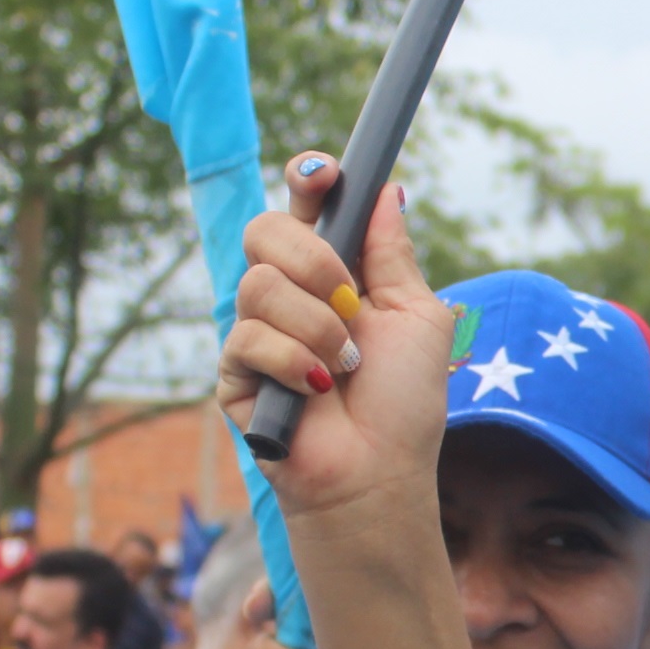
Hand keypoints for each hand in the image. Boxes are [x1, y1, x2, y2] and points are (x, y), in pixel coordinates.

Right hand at [215, 160, 455, 526]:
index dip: (307, 180)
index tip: (326, 175)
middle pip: (266, 228)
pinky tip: (316, 389)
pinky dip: (294, 361)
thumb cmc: (404, 403)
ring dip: (316, 325)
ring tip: (345, 365)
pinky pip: (248, 337)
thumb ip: (393, 254)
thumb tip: (386, 189)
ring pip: (258, 284)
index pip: (305, 206)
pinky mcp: (233, 372)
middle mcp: (290, 293)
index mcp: (334, 272)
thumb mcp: (416, 316)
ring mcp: (257, 330)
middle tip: (349, 301)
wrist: (379, 473)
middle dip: (314, 260)